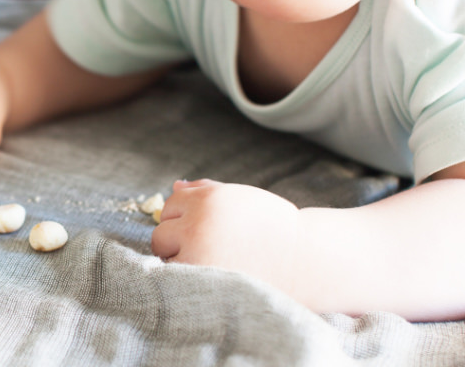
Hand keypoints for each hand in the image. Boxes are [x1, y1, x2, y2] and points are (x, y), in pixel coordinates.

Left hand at [151, 179, 307, 296]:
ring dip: (179, 259)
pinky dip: (185, 278)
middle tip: (207, 247)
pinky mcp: (200, 279)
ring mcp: (196, 253)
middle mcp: (197, 223)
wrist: (302, 260)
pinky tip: (209, 277)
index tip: (205, 228)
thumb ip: (206, 191)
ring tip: (210, 262)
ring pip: (164, 256)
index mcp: (208, 199)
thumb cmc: (273, 227)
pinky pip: (175, 278)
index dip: (185, 217)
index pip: (171, 205)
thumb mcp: (241, 199)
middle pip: (161, 231)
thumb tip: (175, 186)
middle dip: (177, 238)